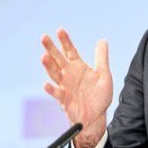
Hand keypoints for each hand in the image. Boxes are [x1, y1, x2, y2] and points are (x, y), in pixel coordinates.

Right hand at [41, 29, 111, 147]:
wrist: (95, 117)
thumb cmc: (99, 97)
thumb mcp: (104, 75)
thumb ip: (101, 58)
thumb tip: (102, 40)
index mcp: (78, 67)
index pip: (69, 50)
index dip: (65, 40)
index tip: (59, 30)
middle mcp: (69, 74)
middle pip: (57, 58)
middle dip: (51, 48)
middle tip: (44, 37)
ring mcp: (64, 86)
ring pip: (54, 73)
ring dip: (48, 66)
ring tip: (44, 56)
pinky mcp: (63, 99)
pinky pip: (56, 93)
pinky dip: (51, 89)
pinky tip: (46, 84)